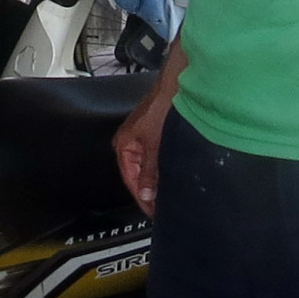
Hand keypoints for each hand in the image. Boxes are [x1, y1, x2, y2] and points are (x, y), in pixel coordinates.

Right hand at [113, 93, 168, 216]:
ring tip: (168, 192)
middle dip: (150, 190)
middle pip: (138, 175)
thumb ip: (149, 172)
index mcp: (123, 145)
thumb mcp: (154, 145)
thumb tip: (146, 193)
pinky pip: (155, 157)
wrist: (175, 86)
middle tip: (161, 206)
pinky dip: (162, 167)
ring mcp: (142, 137)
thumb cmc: (161, 106)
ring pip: (148, 166)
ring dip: (157, 179)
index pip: (130, 180)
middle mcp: (130, 142)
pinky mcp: (154, 133)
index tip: (153, 211)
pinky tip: (172, 173)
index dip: (142, 198)